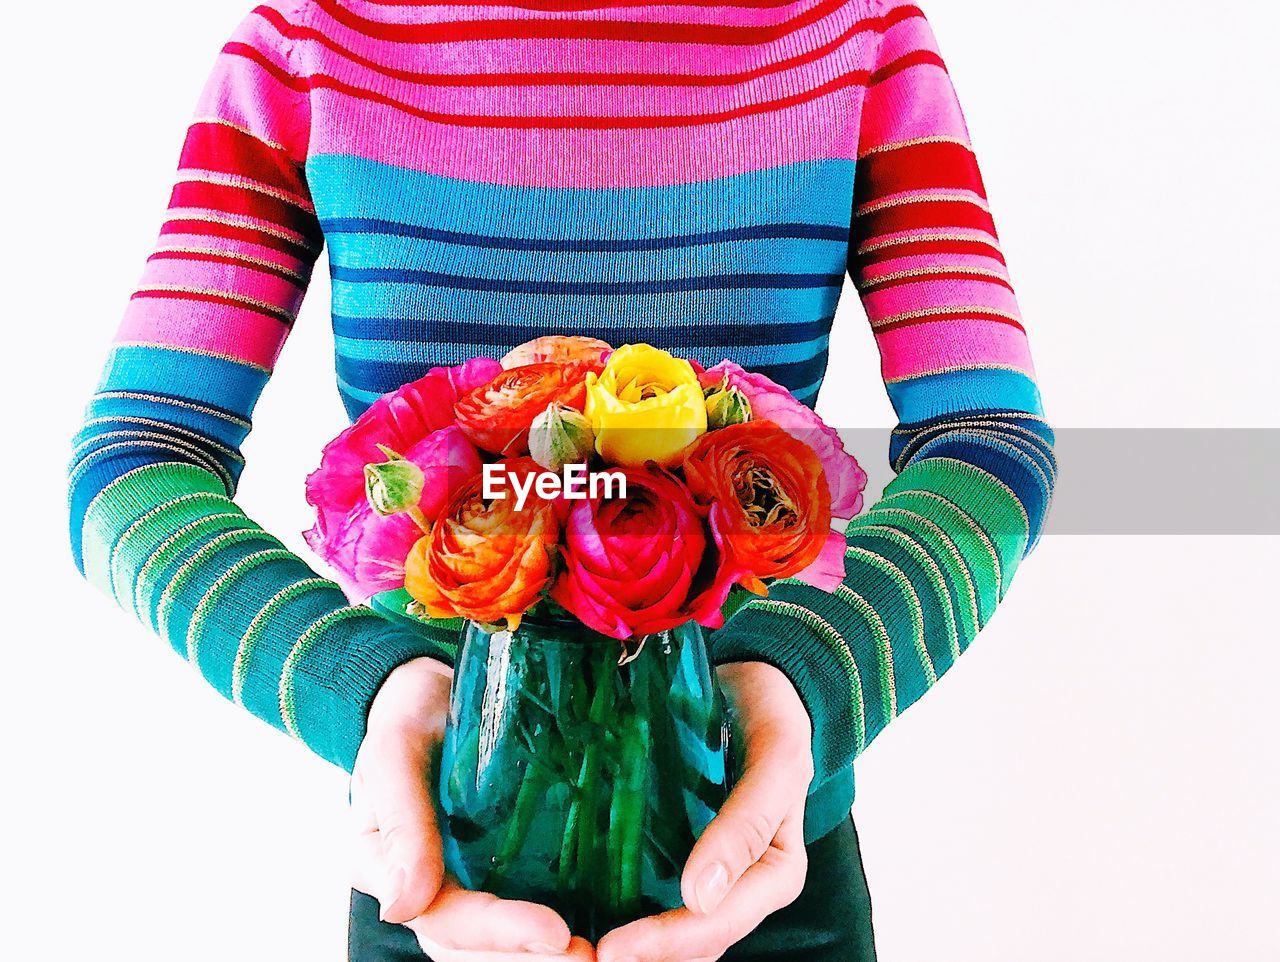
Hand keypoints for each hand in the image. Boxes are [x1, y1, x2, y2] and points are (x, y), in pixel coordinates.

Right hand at [351, 657, 593, 960]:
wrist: (431, 691)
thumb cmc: (408, 715)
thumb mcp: (396, 751)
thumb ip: (401, 820)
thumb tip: (403, 908)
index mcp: (386, 868)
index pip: (445, 919)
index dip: (499, 932)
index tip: (557, 933)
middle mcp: (424, 886)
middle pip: (473, 948)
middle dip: (529, 959)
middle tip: (590, 956)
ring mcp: (461, 879)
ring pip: (497, 942)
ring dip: (542, 954)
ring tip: (597, 952)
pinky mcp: (498, 864)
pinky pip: (522, 904)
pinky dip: (554, 926)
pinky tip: (600, 926)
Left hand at [596, 662, 812, 961]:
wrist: (754, 681)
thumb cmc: (772, 715)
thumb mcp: (776, 757)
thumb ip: (749, 822)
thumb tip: (701, 897)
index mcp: (775, 872)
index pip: (715, 925)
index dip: (665, 944)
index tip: (611, 947)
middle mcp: (742, 886)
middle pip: (691, 945)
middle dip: (641, 955)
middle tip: (576, 953)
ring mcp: (710, 874)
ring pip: (670, 934)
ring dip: (628, 944)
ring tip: (571, 942)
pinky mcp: (681, 856)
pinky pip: (652, 899)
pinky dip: (621, 911)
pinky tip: (578, 907)